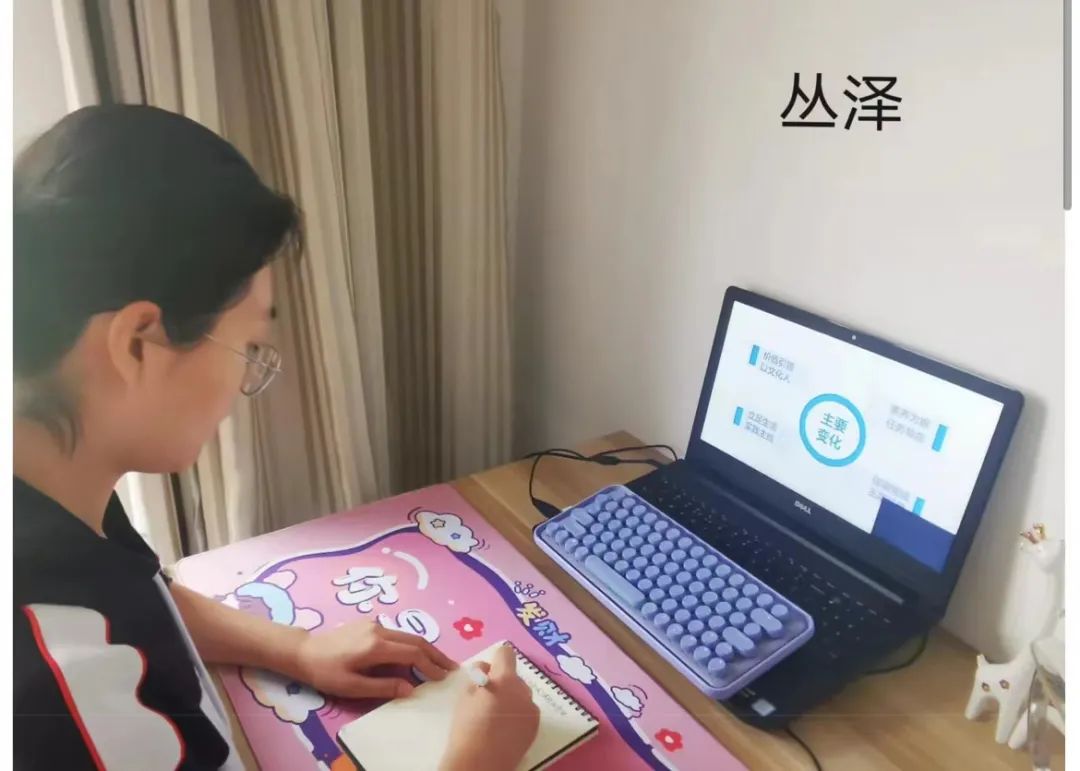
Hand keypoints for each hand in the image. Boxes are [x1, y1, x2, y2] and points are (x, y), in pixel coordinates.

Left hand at [296, 621, 456, 698]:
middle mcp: (379, 630)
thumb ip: (383, 686)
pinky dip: (412, 645)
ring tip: (438, 662)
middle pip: (416, 640)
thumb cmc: (326, 672)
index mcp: (376, 646)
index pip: (413, 653)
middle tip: (451, 667)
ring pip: (408, 635)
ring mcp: (374, 624)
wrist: (304, 651)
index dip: (430, 665)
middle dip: (436, 654)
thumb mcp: (352, 686)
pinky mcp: (369, 624)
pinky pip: (397, 634)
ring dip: (425, 649)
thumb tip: (411, 688)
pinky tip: (415, 655)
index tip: (443, 677)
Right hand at [440, 645, 539, 770]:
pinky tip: (506, 729)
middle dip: (503, 683)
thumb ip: (477, 678)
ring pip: (521, 695)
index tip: (489, 671)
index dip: (497, 659)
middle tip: (488, 700)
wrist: (480, 763)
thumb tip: (485, 668)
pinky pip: (527, 711)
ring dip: (511, 698)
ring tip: (497, 718)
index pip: (506, 653)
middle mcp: (522, 690)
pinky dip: (518, 714)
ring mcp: (531, 709)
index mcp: (504, 679)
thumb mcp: (464, 697)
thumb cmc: (467, 728)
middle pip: (514, 677)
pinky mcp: (535, 726)